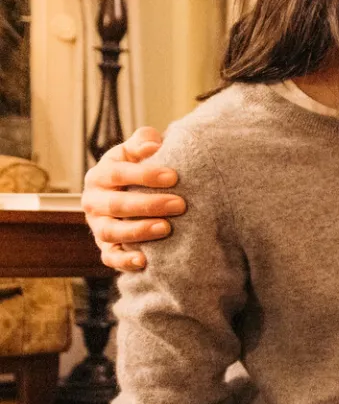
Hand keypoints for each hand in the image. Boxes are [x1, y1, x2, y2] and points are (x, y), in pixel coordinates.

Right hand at [81, 126, 183, 273]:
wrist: (130, 193)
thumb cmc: (139, 169)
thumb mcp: (138, 151)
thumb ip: (143, 143)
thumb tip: (152, 145)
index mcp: (100, 175)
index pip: (118, 173)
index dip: (145, 175)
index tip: (174, 177)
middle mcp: (94, 201)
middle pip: (116, 205)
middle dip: (148, 205)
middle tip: (180, 205)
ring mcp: (98, 226)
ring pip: (110, 232)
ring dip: (138, 231)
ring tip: (167, 228)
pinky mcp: (106, 247)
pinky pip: (111, 257)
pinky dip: (125, 261)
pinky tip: (146, 261)